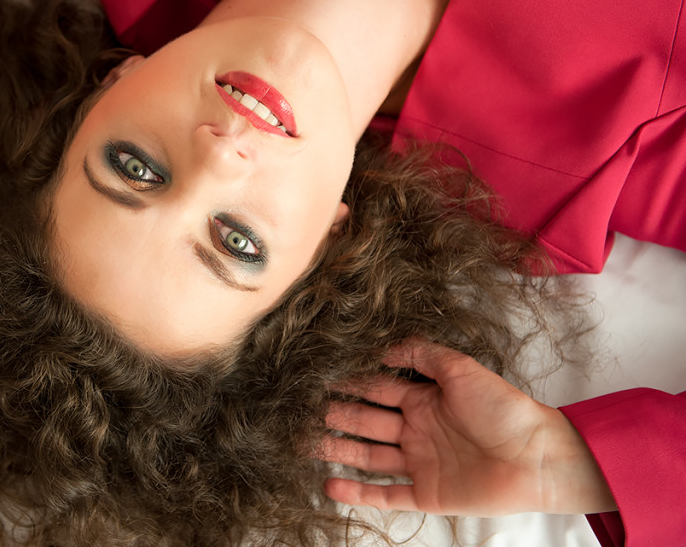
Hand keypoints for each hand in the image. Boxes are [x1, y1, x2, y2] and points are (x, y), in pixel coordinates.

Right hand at [318, 340, 616, 516]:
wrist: (538, 457)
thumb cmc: (504, 410)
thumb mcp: (463, 369)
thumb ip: (424, 355)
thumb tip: (385, 348)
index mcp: (425, 400)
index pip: (379, 389)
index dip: (351, 383)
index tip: (321, 378)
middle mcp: (418, 430)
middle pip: (367, 422)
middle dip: (337, 415)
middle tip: (303, 411)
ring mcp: (420, 463)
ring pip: (368, 456)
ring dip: (338, 450)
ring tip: (306, 445)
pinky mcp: (427, 494)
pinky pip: (385, 494)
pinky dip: (357, 493)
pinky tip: (331, 486)